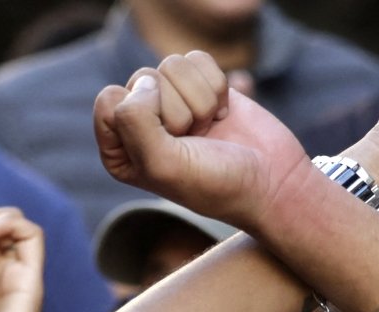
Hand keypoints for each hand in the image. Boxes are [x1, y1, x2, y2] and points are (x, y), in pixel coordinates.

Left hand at [93, 52, 307, 233]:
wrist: (269, 182)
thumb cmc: (215, 184)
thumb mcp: (164, 165)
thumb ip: (135, 121)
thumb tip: (145, 82)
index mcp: (119, 150)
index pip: (109, 101)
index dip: (144, 118)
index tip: (169, 146)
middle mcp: (139, 124)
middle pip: (142, 79)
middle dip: (177, 110)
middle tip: (195, 142)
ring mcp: (171, 102)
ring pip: (171, 65)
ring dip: (199, 101)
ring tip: (208, 131)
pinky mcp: (199, 85)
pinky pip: (197, 59)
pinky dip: (216, 87)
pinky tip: (221, 116)